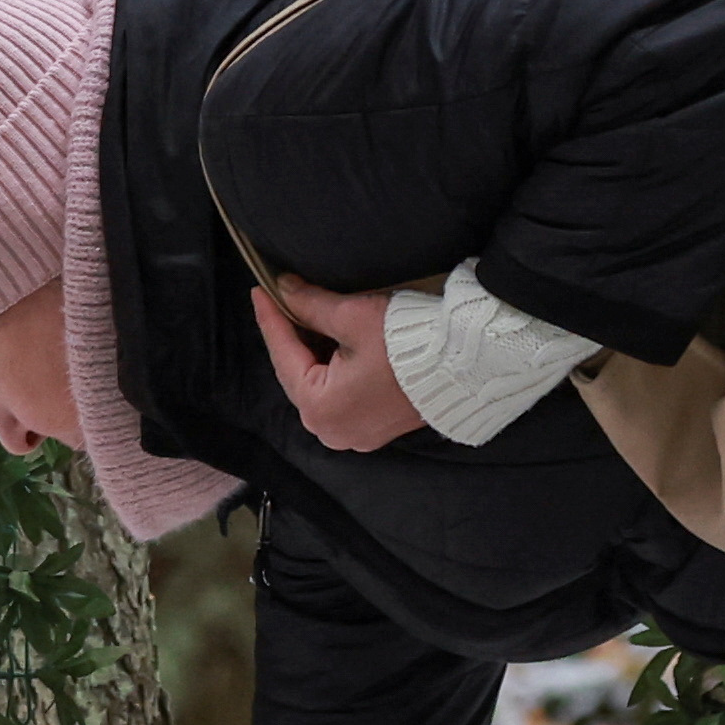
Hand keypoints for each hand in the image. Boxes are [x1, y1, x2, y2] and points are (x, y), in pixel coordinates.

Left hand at [251, 280, 417, 451]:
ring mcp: (355, 435)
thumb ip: (311, 305)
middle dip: (291, 337)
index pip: (284, 355)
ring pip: (318, 387)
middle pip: (298, 375)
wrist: (464, 365)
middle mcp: (332, 431)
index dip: (271, 319)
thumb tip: (285, 289)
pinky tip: (332, 343)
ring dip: (312, 353)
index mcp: (319, 409)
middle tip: (281, 302)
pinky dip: (333, 371)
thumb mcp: (352, 317)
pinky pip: (341, 398)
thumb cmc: (407, 344)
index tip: (260, 292)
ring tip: (306, 317)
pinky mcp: (376, 430)